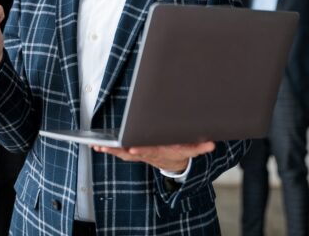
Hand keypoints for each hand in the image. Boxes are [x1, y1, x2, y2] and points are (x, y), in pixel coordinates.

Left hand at [92, 141, 215, 173]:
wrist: (176, 163)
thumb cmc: (181, 151)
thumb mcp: (192, 149)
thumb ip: (200, 147)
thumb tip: (211, 145)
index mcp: (161, 152)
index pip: (150, 151)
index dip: (141, 150)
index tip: (132, 148)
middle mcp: (149, 154)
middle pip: (132, 153)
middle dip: (119, 150)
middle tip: (106, 147)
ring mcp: (141, 155)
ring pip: (124, 154)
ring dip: (111, 150)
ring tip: (98, 146)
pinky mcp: (135, 153)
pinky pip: (120, 152)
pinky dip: (109, 150)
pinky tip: (97, 146)